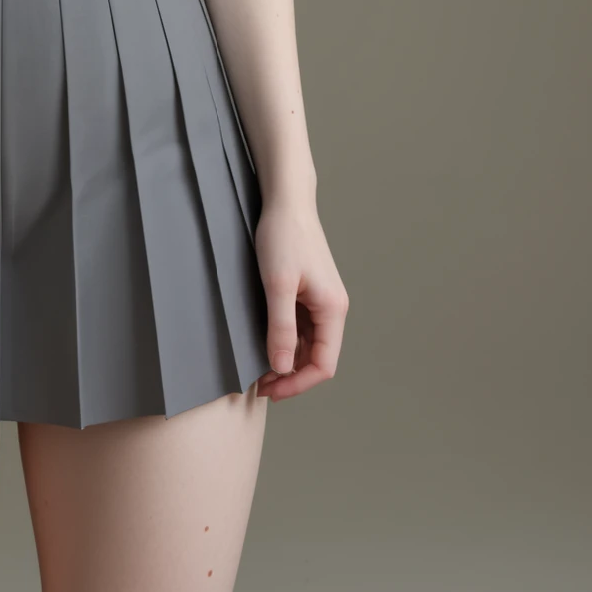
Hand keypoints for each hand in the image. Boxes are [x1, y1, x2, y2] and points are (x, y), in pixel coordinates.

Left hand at [252, 194, 348, 400]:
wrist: (286, 201)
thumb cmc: (283, 237)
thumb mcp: (278, 284)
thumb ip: (281, 328)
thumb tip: (282, 368)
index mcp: (332, 310)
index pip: (324, 364)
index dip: (298, 383)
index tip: (270, 390)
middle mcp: (332, 308)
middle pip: (318, 358)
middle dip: (291, 375)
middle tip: (260, 384)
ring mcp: (321, 300)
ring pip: (309, 344)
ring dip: (288, 359)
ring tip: (259, 368)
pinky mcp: (309, 292)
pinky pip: (301, 327)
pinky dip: (286, 341)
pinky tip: (265, 343)